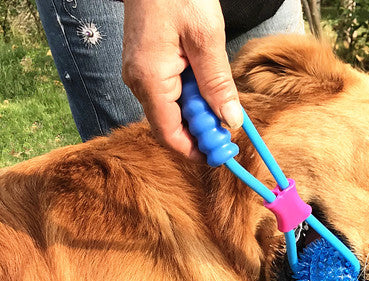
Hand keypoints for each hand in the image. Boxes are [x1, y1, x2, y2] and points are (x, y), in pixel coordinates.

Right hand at [121, 0, 242, 157]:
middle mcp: (138, 81)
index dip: (194, 150)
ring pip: (170, 109)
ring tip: (219, 99)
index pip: (169, 134)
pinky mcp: (145, 63)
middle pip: (169, 125)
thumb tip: (230, 120)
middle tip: (228, 126)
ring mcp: (139, 72)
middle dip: (199, 131)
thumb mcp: (206, 38)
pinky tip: (205, 83)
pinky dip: (188, 95)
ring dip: (196, 111)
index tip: (220, 154)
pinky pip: (167, 92)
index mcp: (149, 80)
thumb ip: (217, 83)